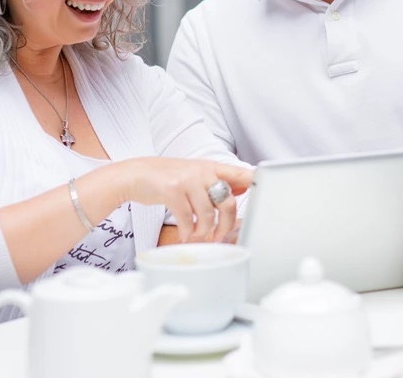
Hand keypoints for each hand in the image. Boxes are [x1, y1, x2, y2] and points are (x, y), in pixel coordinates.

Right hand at [120, 158, 252, 243]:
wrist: (135, 174)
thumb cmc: (167, 176)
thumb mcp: (195, 173)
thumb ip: (218, 180)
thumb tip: (244, 188)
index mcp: (211, 167)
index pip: (240, 172)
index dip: (255, 181)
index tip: (266, 189)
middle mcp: (202, 171)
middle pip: (228, 202)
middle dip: (226, 225)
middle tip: (219, 236)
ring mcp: (188, 180)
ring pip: (208, 214)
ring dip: (204, 231)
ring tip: (197, 235)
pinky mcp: (172, 191)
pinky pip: (188, 218)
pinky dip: (188, 232)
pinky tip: (185, 234)